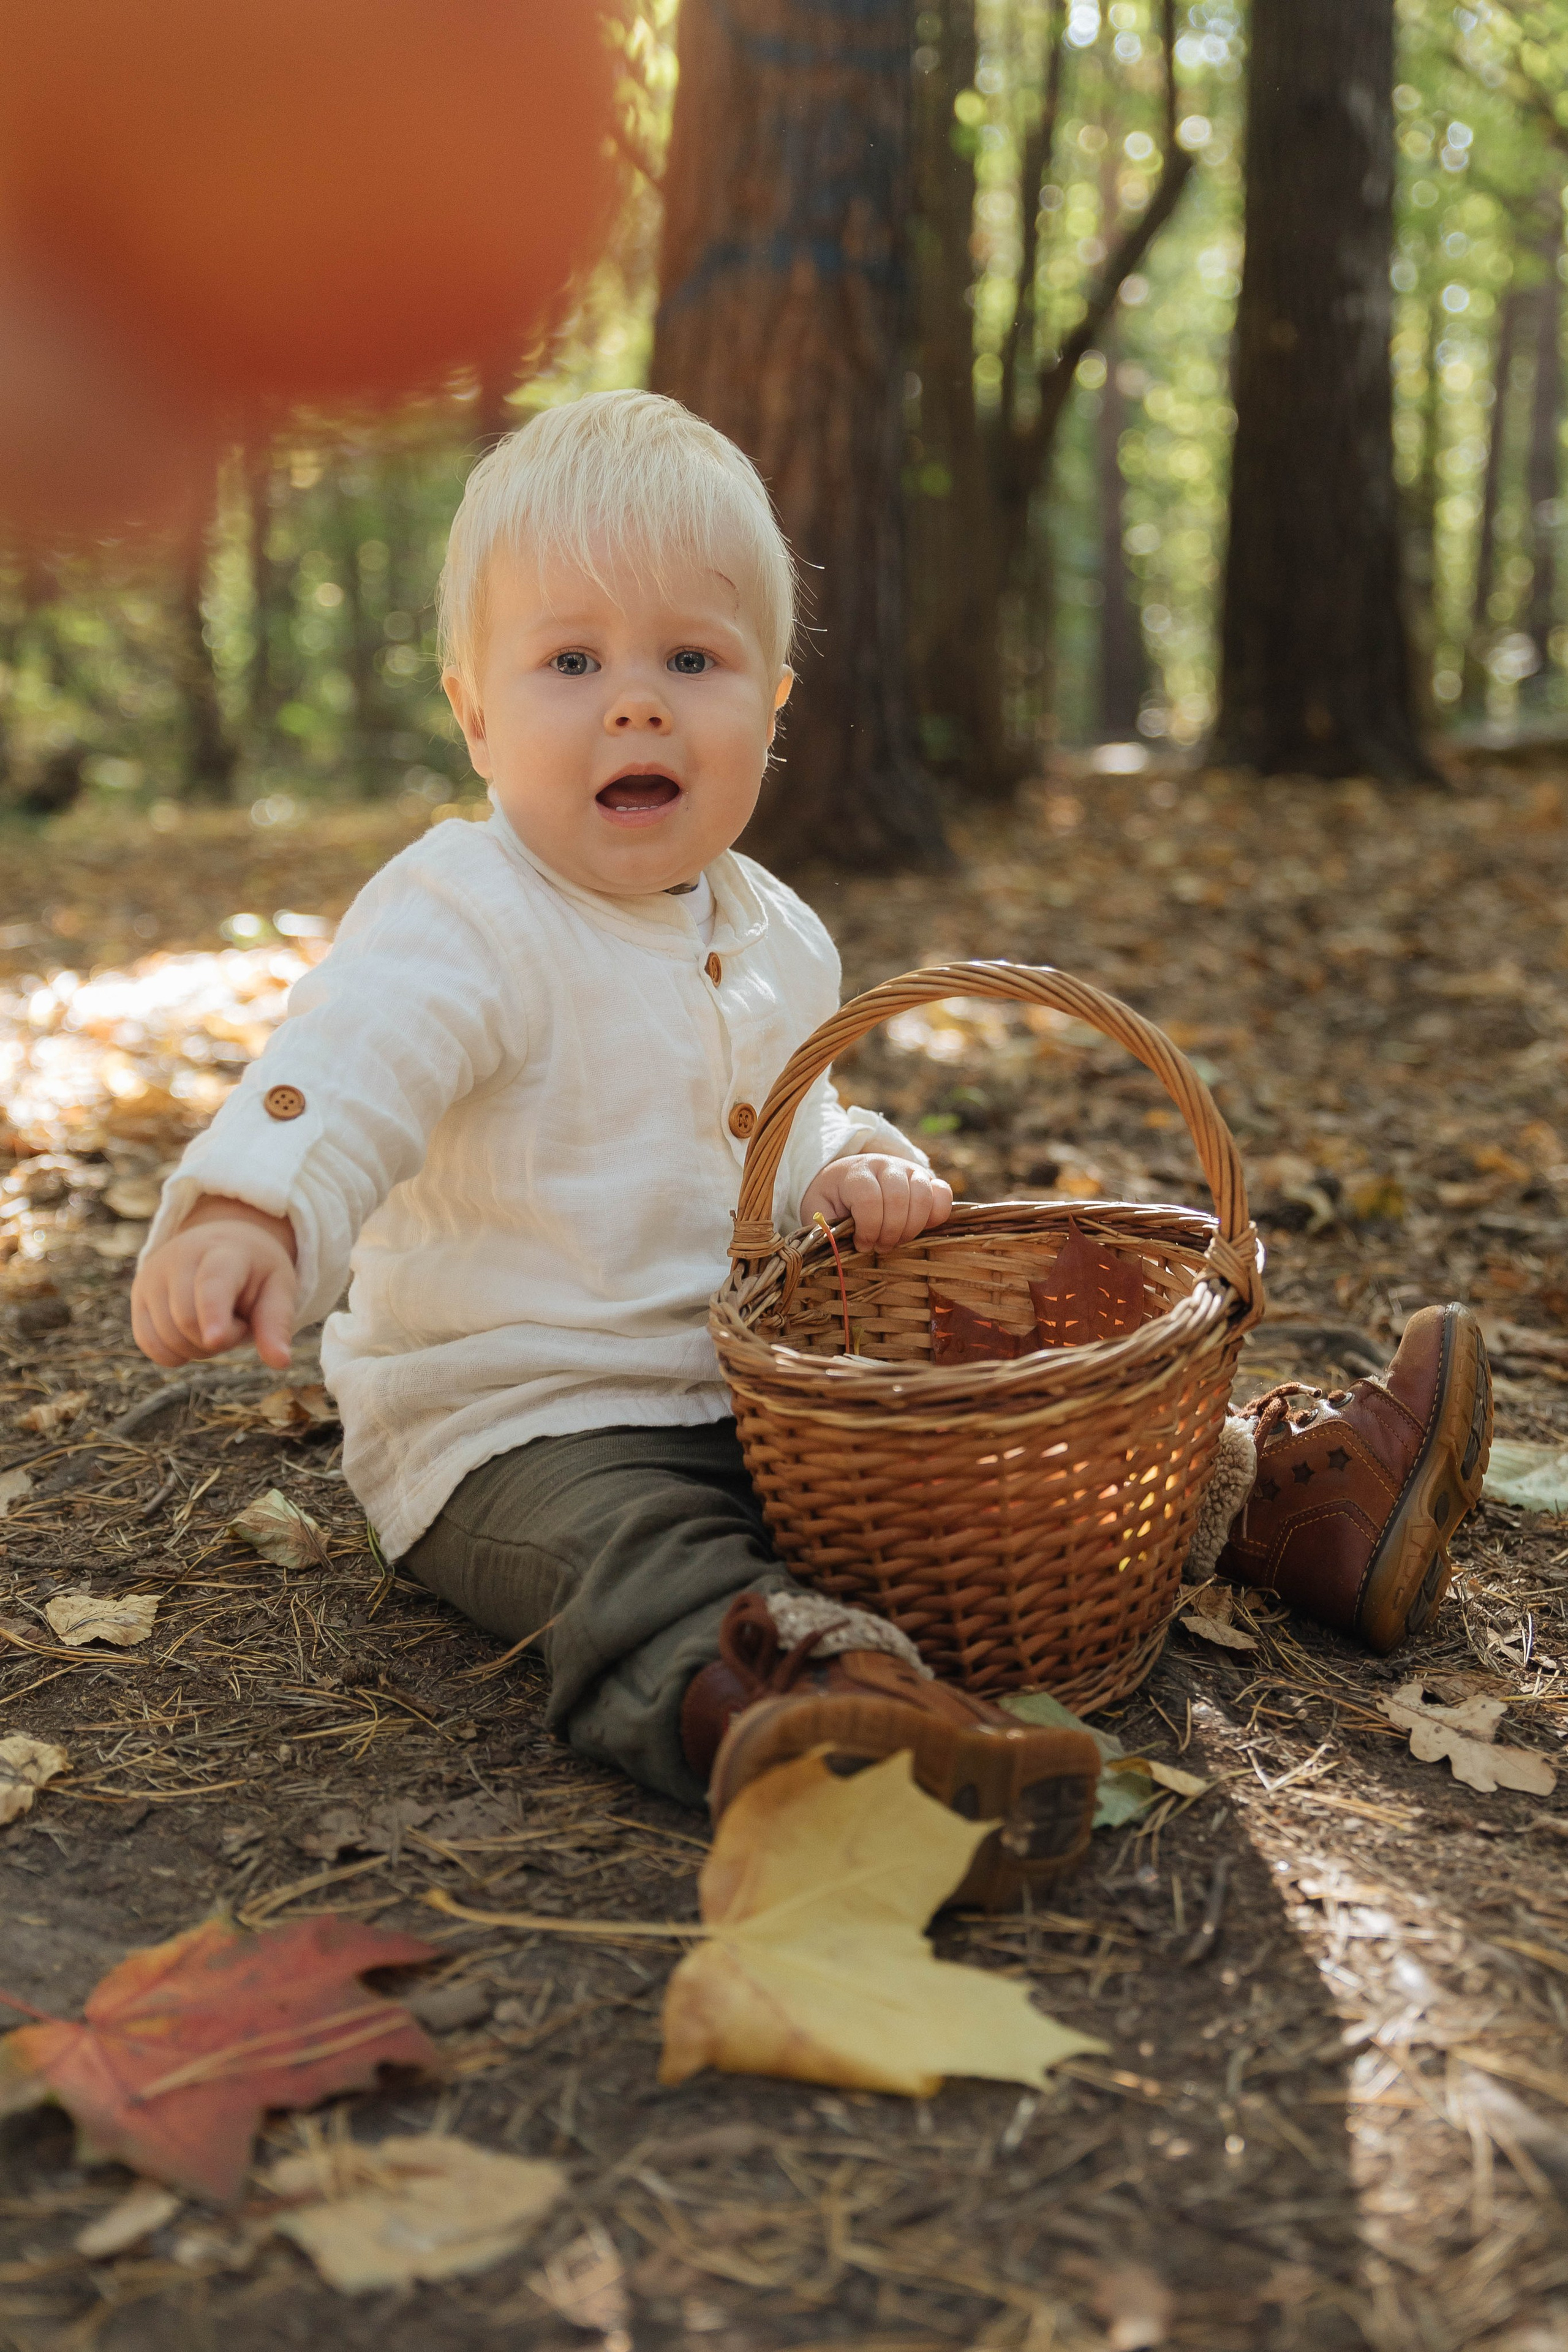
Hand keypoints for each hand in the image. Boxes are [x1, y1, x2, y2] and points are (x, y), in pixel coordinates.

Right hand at [131, 1195, 297, 1371]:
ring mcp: (153, 1274)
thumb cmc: (255, 1273)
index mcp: (224, 1251)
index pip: (212, 1284)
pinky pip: (148, 1343)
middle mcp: (180, 1256)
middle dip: (219, 1340)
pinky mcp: (138, 1294)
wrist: (221, 1243)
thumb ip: (276, 1325)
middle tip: (237, 1322)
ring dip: (198, 1348)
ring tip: (214, 1321)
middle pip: (188, 1320)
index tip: (216, 1340)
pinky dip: (173, 1353)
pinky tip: (191, 1335)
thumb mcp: (277, 1290)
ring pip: (167, 1337)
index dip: (213, 1314)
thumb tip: (281, 1363)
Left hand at [799, 1154, 953, 1250]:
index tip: (862, 1244)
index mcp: (856, 1172)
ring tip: (896, 1240)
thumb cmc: (832, 1200)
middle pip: (899, 1199)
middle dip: (890, 1232)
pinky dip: (937, 1216)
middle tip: (880, 1246)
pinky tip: (920, 1228)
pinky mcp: (927, 1178)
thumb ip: (825, 1227)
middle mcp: (885, 1165)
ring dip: (912, 1228)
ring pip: (923, 1197)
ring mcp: (909, 1169)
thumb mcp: (818, 1211)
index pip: (870, 1199)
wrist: (846, 1178)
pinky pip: (943, 1194)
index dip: (868, 1228)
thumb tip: (835, 1247)